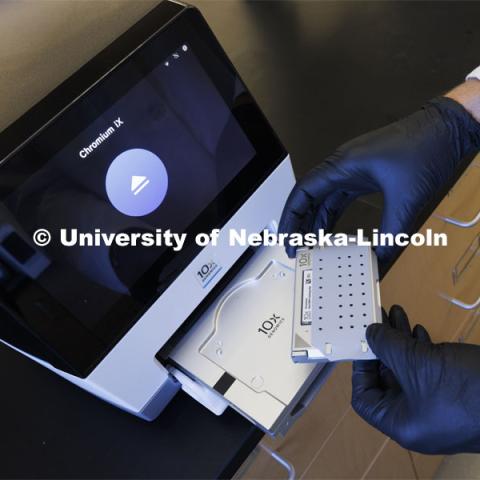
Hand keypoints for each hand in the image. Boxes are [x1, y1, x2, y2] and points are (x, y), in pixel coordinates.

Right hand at [279, 96, 479, 262]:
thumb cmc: (426, 147)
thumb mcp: (407, 198)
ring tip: (309, 244)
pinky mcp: (363, 175)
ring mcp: (352, 170)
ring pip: (323, 199)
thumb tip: (381, 257)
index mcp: (343, 165)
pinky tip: (330, 232)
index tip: (287, 237)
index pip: (304, 192)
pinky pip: (339, 198)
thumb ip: (392, 233)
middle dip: (299, 223)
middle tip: (295, 245)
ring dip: (314, 221)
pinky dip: (331, 216)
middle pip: (309, 197)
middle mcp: (342, 166)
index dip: (291, 217)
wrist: (447, 129)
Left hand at [352, 305, 479, 453]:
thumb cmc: (468, 391)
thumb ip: (388, 347)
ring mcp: (437, 406)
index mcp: (402, 424)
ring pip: (408, 370)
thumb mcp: (418, 364)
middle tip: (377, 320)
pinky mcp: (454, 393)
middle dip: (382, 347)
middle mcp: (417, 418)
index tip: (360, 344)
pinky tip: (417, 329)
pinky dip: (420, 348)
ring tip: (395, 314)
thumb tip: (371, 333)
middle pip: (386, 380)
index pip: (365, 400)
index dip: (359, 370)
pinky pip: (428, 370)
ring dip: (400, 341)